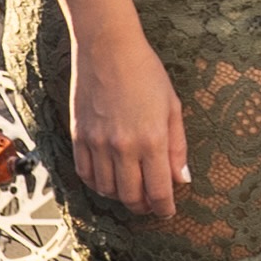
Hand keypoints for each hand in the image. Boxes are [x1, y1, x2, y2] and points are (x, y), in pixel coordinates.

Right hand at [67, 27, 190, 219]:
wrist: (107, 48)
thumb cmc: (145, 72)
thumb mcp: (172, 107)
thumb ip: (177, 147)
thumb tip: (182, 180)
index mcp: (151, 140)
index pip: (158, 191)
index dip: (164, 208)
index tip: (168, 212)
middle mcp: (122, 147)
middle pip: (131, 196)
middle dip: (143, 206)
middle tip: (151, 204)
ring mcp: (97, 143)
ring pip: (106, 190)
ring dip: (120, 196)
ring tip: (131, 189)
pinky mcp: (78, 137)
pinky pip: (85, 174)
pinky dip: (97, 183)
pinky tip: (108, 178)